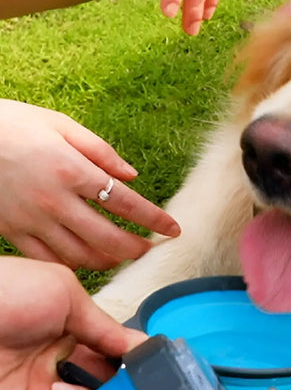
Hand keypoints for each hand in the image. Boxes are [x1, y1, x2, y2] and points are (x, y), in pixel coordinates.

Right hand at [0, 100, 179, 270]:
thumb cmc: (12, 123)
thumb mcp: (60, 124)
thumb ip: (101, 151)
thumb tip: (133, 175)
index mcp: (72, 170)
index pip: (126, 203)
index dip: (155, 219)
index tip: (174, 229)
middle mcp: (54, 201)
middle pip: (108, 239)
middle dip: (136, 248)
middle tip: (150, 248)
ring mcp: (31, 221)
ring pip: (80, 256)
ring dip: (108, 261)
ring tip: (122, 256)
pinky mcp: (11, 232)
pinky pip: (48, 260)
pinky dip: (72, 266)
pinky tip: (85, 261)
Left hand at [0, 257, 145, 389]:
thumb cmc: (5, 293)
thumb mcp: (65, 293)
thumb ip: (106, 325)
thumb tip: (143, 345)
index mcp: (71, 324)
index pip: (113, 343)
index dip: (133, 350)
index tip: (155, 355)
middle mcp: (62, 356)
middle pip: (109, 374)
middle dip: (124, 375)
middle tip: (135, 373)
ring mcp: (48, 385)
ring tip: (96, 381)